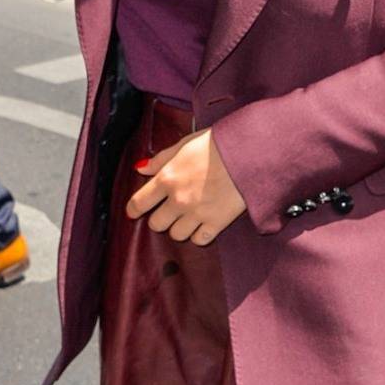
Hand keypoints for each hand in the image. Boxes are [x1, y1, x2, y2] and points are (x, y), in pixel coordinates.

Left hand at [125, 129, 246, 244]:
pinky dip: (198, 235)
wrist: (250, 153)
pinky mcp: (216, 223)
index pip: (139, 203)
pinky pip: (198, 240)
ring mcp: (197, 214)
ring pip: (176, 235)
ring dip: (179, 227)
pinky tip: (203, 224)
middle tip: (169, 209)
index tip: (134, 211)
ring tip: (189, 216)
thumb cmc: (218, 144)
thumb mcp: (185, 144)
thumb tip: (141, 169)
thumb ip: (161, 159)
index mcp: (168, 178)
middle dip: (160, 217)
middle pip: (156, 224)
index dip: (133, 209)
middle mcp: (178, 199)